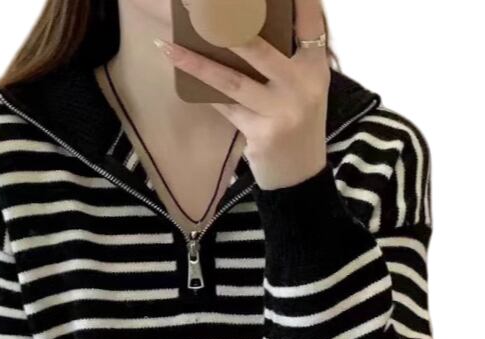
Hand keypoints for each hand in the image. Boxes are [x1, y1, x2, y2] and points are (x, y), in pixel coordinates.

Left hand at [155, 0, 329, 189]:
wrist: (299, 175)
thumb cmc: (296, 123)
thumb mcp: (303, 87)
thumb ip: (285, 58)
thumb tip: (240, 28)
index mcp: (315, 67)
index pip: (309, 22)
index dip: (298, 1)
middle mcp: (301, 85)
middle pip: (259, 47)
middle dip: (227, 26)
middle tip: (198, 8)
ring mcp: (280, 111)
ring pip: (232, 79)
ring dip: (197, 63)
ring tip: (169, 46)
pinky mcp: (261, 133)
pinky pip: (225, 106)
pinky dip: (203, 91)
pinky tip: (181, 77)